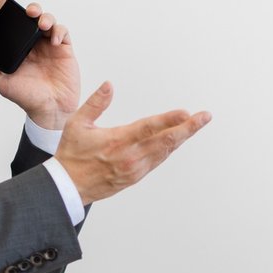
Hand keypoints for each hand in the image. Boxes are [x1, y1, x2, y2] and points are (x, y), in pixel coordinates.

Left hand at [0, 3, 79, 130]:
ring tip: (42, 24)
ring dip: (46, 17)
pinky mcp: (64, 50)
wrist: (50, 109)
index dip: (15, 16)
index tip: (11, 12)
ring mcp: (50, 46)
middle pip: (34, 18)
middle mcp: (35, 45)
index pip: (17, 26)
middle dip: (33, 10)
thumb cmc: (27, 98)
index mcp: (20, 49)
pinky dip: (59, 31)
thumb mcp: (3, 84)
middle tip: (30, 12)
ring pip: (49, 21)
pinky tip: (54, 40)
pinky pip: (63, 32)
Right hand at [53, 82, 211, 204]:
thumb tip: (109, 85)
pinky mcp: (135, 177)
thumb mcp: (77, 124)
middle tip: (205, 117)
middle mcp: (130, 156)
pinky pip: (158, 161)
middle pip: (166, 141)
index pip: (149, 128)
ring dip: (182, 138)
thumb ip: (95, 103)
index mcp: (117, 141)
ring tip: (196, 125)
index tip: (186, 112)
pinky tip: (177, 141)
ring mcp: (135, 169)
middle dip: (188, 128)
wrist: (68, 186)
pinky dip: (169, 149)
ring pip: (165, 152)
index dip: (170, 120)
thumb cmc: (71, 154)